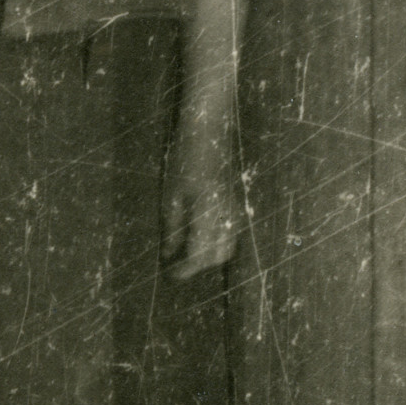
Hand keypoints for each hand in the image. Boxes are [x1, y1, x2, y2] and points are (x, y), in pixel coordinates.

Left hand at [163, 101, 239, 278]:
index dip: (184, 270)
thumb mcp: (170, 193)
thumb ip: (171, 227)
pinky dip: (216, 241)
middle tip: (175, 263)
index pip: (199, 256)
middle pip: (217, 256)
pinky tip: (199, 233)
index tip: (169, 276)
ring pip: (227, 246)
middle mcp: (228, 217)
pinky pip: (231, 233)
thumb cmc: (183, 156)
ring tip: (185, 249)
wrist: (208, 128)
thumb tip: (168, 255)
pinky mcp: (237, 202)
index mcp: (209, 214)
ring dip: (208, 254)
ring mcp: (236, 209)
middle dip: (197, 265)